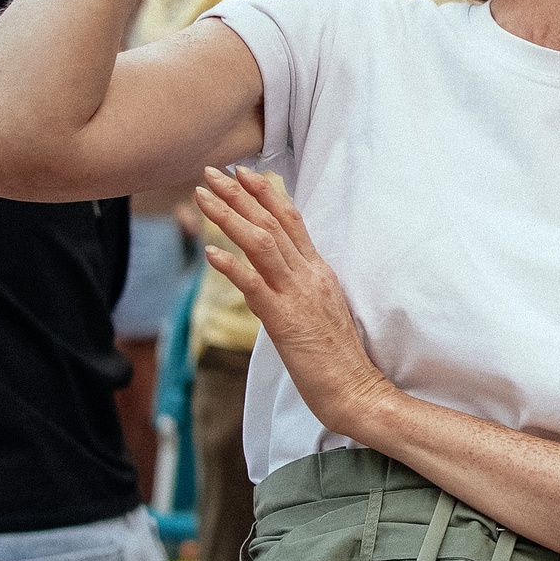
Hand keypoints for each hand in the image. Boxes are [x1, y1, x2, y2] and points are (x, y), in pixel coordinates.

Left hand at [194, 165, 388, 433]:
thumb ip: (301, 286)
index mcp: (320, 271)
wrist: (356, 390)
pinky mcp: (285, 321)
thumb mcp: (321, 310)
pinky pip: (255, 287)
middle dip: (240, 194)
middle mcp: (310, 276)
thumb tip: (274, 276)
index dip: (266, 193)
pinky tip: (210, 252)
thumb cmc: (337, 357)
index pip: (292, 221)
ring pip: (262, 244)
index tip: (243, 172)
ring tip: (203, 196)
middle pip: (273, 223)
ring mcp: (298, 296)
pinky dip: (232, 266)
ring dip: (230, 217)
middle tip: (213, 171)